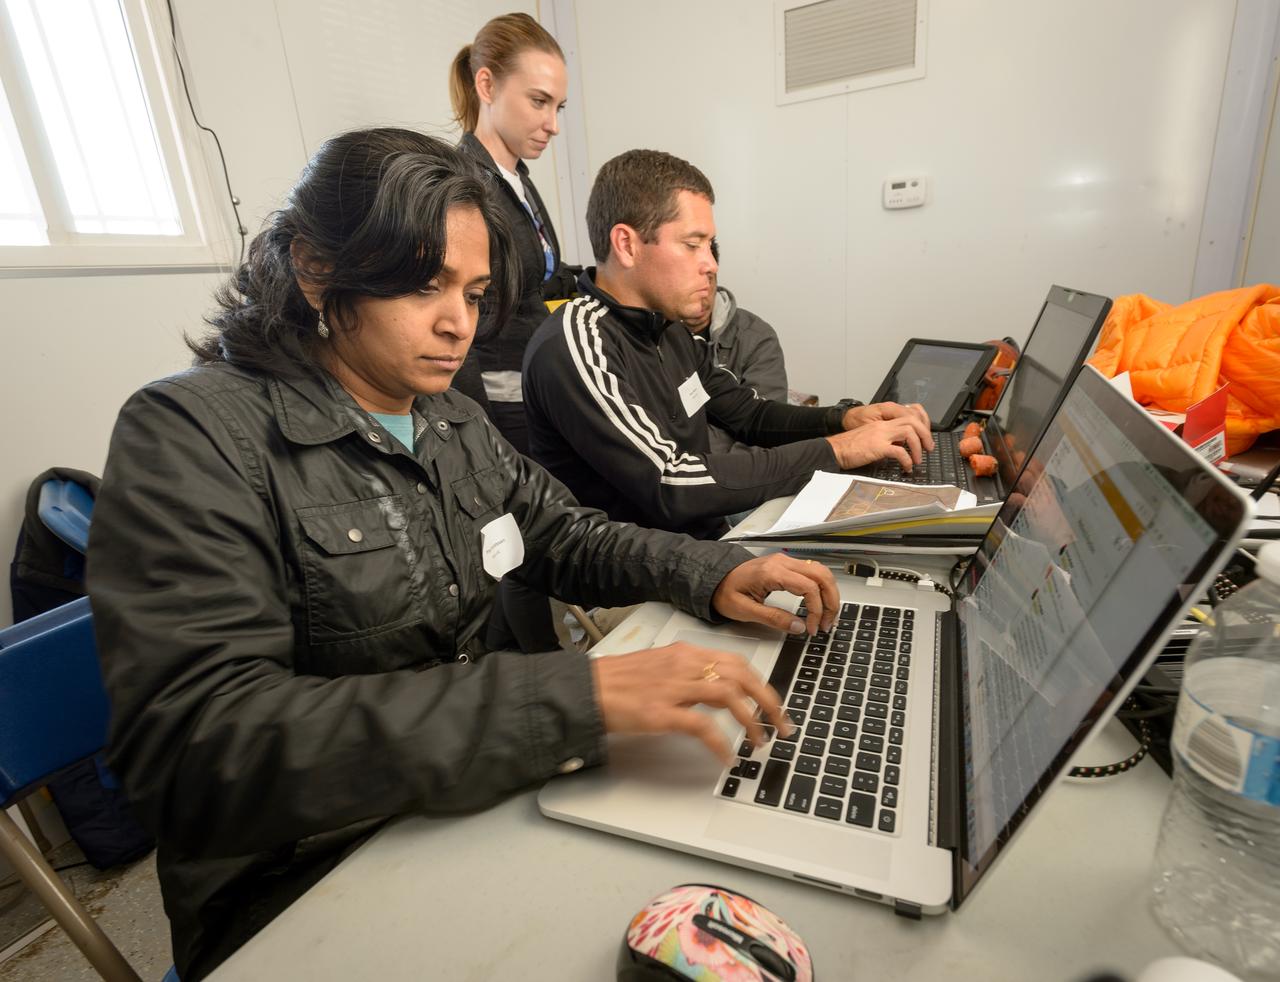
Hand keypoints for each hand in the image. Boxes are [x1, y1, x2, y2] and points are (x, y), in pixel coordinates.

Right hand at [591, 642, 791, 763]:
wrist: (586, 688)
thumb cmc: (617, 680)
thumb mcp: (658, 664)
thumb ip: (688, 671)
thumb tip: (716, 686)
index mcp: (685, 653)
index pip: (737, 662)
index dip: (761, 684)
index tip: (773, 703)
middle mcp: (683, 665)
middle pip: (742, 677)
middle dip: (768, 702)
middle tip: (780, 725)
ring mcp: (673, 688)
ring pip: (729, 697)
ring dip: (751, 722)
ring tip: (758, 741)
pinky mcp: (661, 712)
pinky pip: (703, 727)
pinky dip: (721, 743)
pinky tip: (726, 756)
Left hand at [711, 553, 839, 635]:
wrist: (714, 578)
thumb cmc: (725, 592)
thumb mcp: (745, 611)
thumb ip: (774, 618)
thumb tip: (800, 627)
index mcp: (772, 572)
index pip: (809, 588)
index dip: (816, 610)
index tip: (812, 628)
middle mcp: (782, 562)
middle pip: (822, 576)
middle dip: (831, 601)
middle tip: (828, 624)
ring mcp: (785, 561)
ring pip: (821, 572)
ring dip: (829, 594)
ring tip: (826, 617)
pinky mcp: (786, 565)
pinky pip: (813, 572)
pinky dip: (822, 588)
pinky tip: (819, 604)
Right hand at [825, 417, 925, 470]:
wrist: (834, 450)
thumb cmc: (849, 447)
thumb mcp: (870, 439)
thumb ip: (885, 440)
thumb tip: (899, 449)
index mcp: (882, 423)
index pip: (907, 416)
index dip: (921, 426)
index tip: (924, 439)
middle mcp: (883, 426)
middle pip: (912, 421)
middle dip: (925, 434)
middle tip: (928, 448)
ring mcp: (880, 435)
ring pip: (909, 432)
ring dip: (917, 447)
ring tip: (918, 459)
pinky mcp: (877, 447)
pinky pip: (899, 451)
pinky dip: (907, 460)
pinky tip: (906, 466)